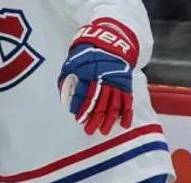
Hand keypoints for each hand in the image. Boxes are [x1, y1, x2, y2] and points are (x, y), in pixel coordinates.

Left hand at [58, 18, 139, 135]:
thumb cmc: (86, 55)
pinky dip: (127, 113)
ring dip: (109, 119)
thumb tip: (63, 97)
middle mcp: (104, 78)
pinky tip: (124, 124)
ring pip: (114, 103)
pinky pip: (127, 100)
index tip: (78, 118)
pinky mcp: (126, 84)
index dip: (81, 107)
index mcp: (91, 72)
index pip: (86, 93)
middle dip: (94, 118)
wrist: (109, 42)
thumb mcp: (73, 62)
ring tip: (104, 131)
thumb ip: (66, 79)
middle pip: (100, 101)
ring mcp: (117, 82)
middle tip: (89, 130)